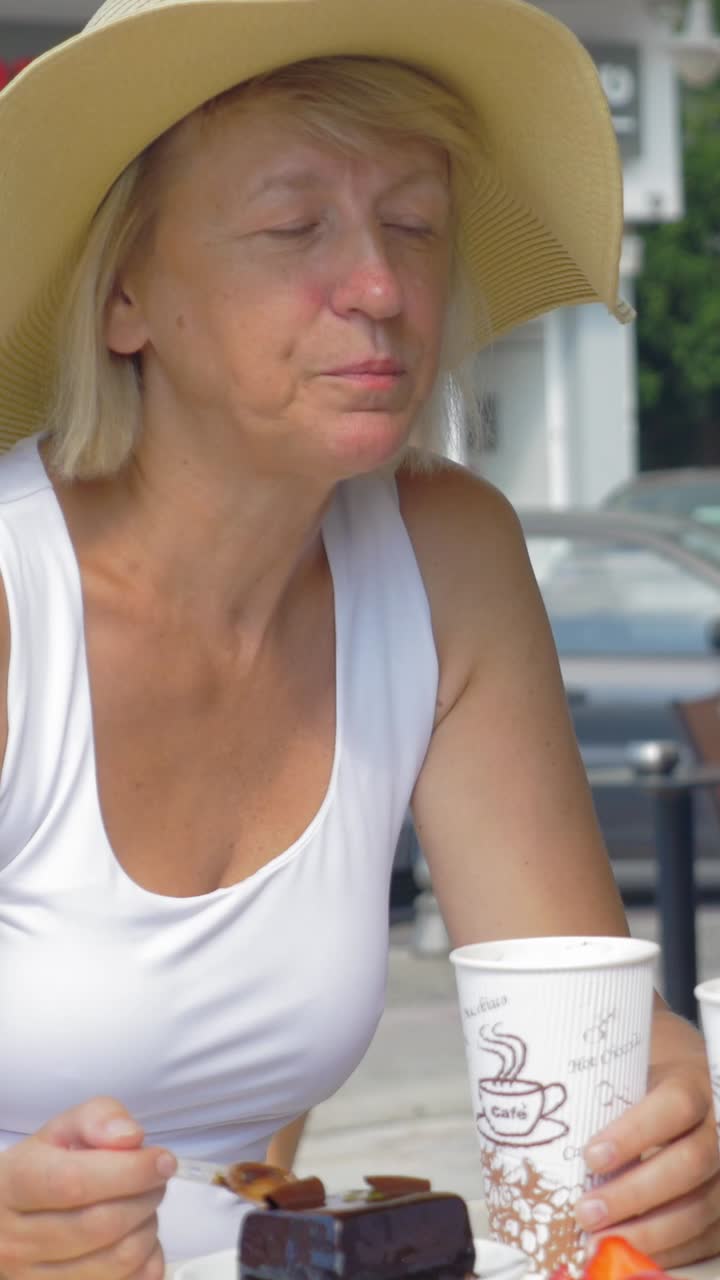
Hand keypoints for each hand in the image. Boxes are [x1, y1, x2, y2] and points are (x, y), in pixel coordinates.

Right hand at [0, 1096, 176, 1277]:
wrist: (12, 1216)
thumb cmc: (42, 1168)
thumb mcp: (62, 1130)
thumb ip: (97, 1118)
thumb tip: (130, 1138)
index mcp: (12, 1186)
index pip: (74, 1183)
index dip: (128, 1171)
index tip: (162, 1160)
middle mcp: (15, 1241)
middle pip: (100, 1225)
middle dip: (145, 1197)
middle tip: (157, 1178)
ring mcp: (34, 1279)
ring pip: (115, 1261)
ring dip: (148, 1228)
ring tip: (144, 1205)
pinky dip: (147, 1260)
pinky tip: (138, 1236)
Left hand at [575, 1053, 719, 1266]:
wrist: (687, 1087)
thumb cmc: (643, 1082)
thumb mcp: (625, 1069)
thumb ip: (594, 1089)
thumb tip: (524, 1106)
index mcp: (691, 1084)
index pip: (674, 1106)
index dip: (634, 1133)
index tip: (590, 1155)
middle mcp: (716, 1130)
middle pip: (687, 1165)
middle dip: (633, 1194)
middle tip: (584, 1212)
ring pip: (698, 1209)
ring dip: (646, 1232)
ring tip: (597, 1240)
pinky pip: (703, 1239)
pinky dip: (665, 1252)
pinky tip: (628, 1254)